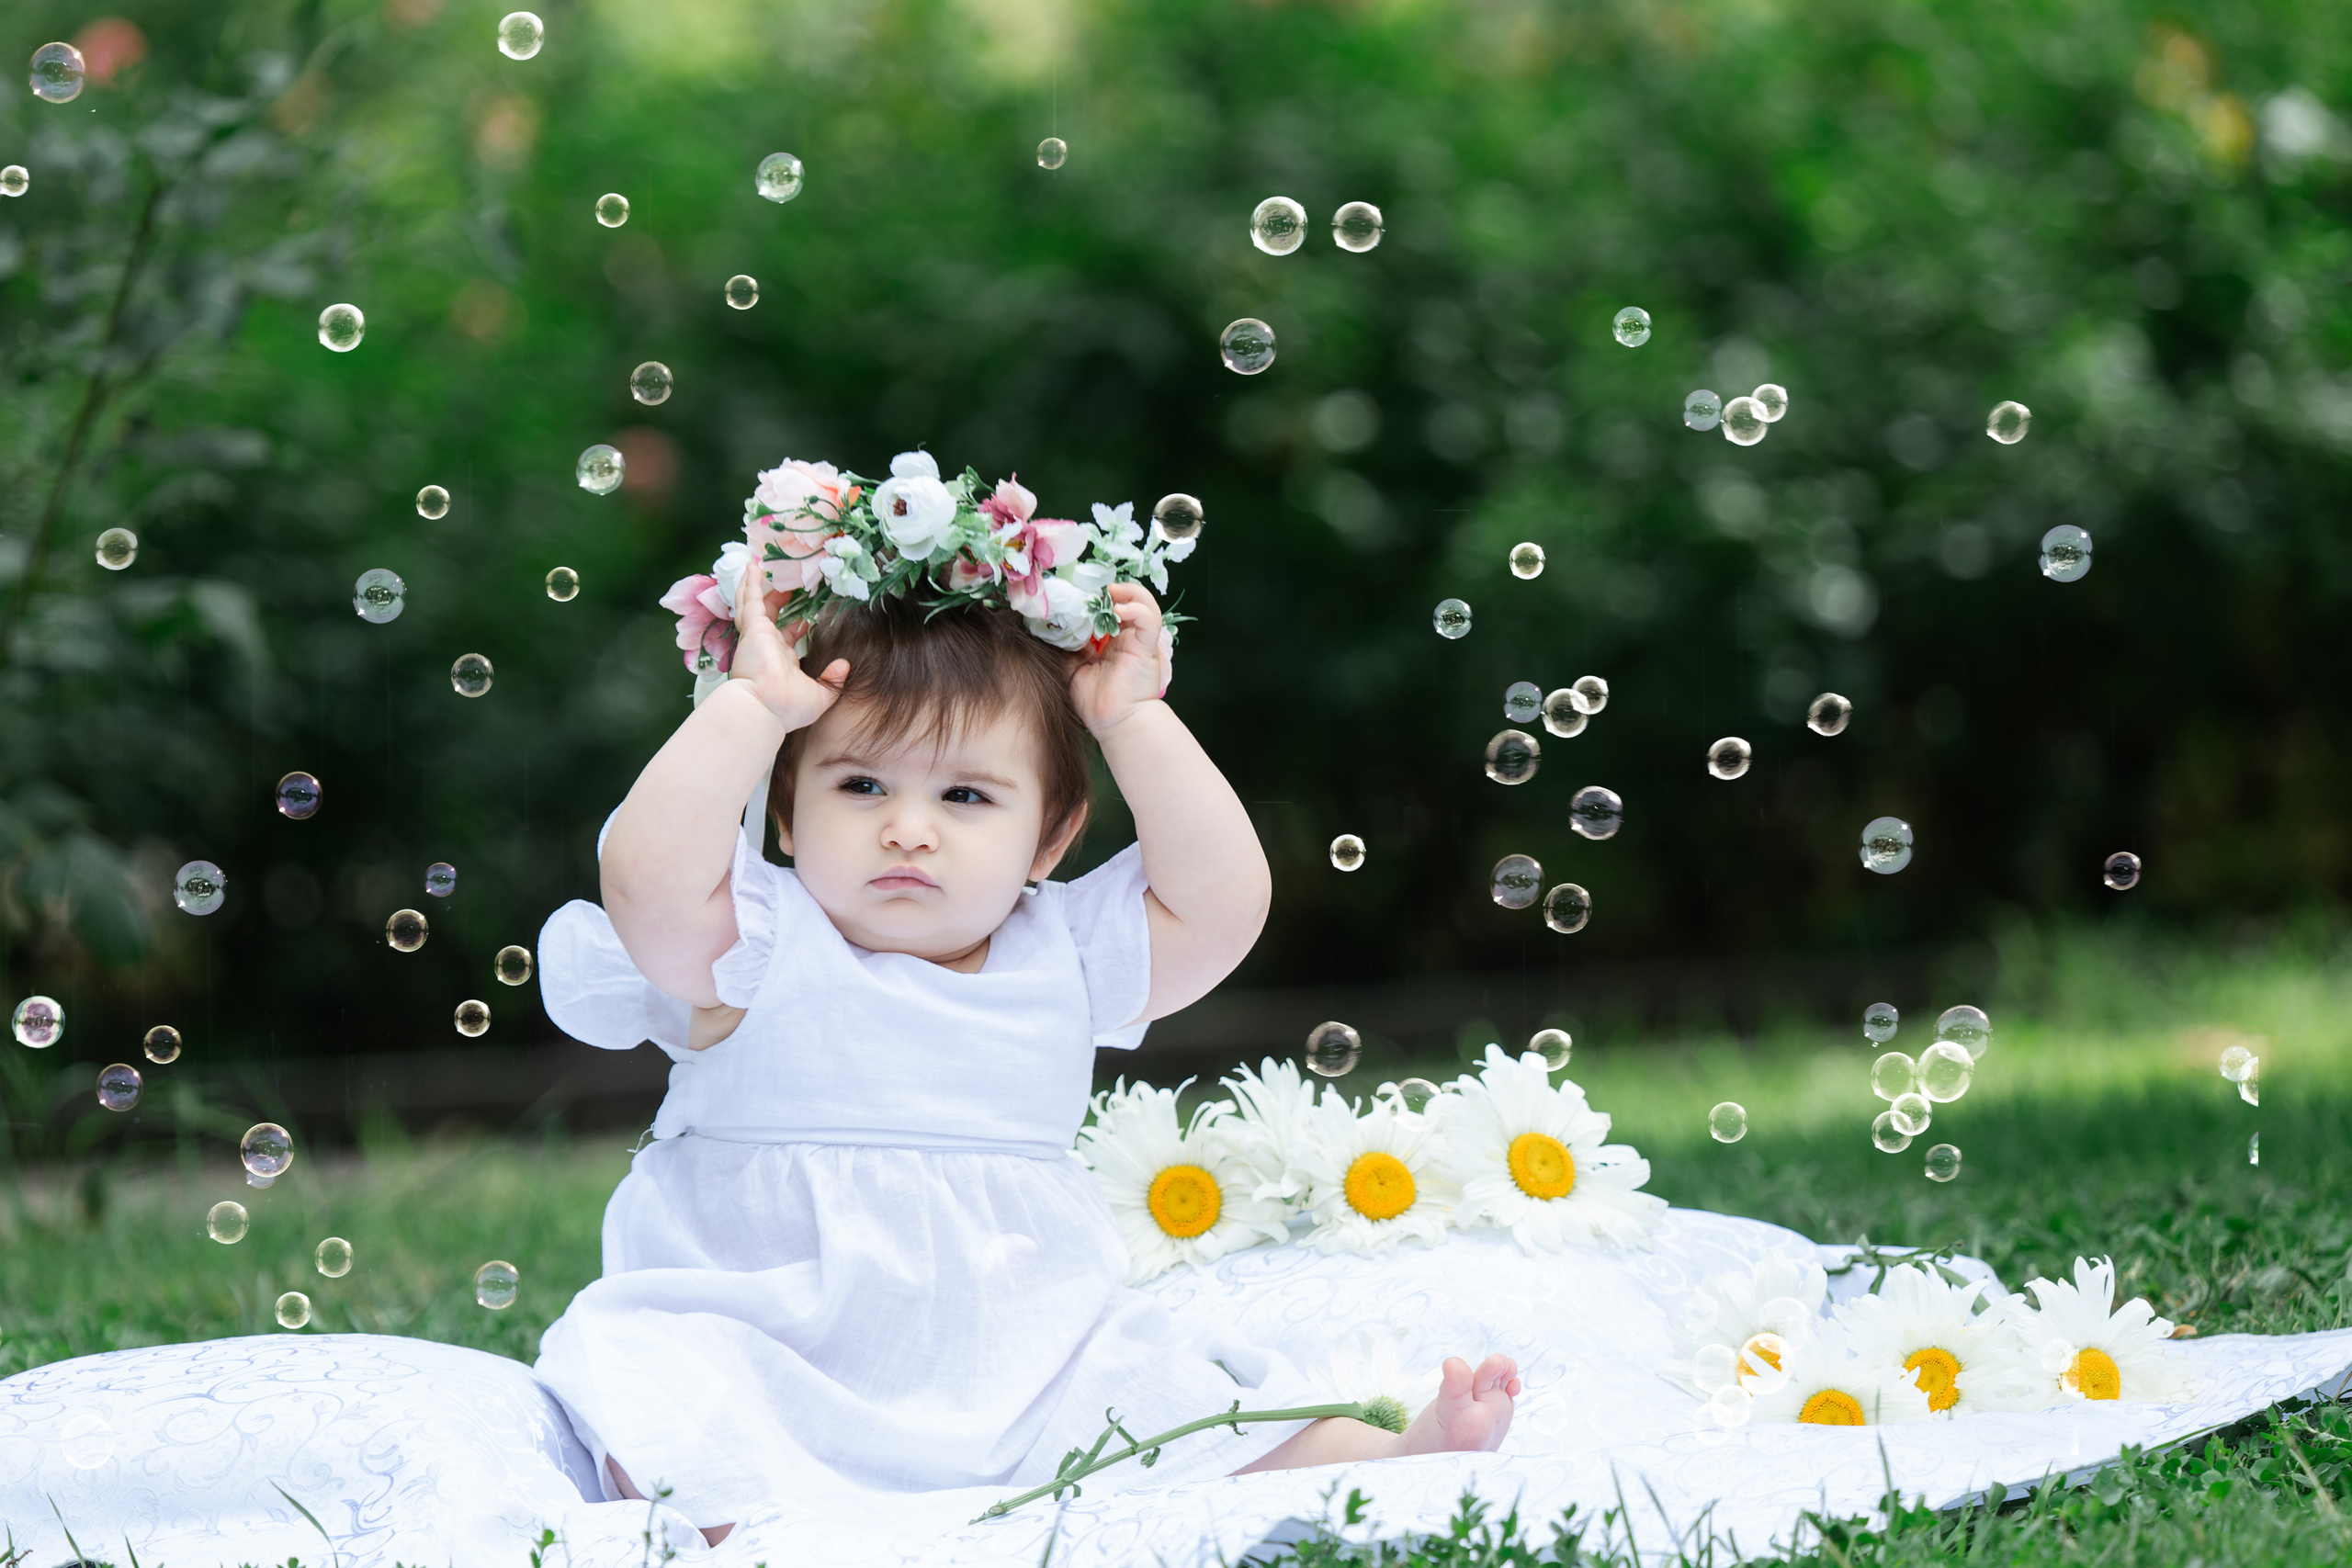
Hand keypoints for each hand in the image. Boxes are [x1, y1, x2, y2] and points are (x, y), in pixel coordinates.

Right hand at [727, 559, 848, 731]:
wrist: (764, 708)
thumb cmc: (788, 707)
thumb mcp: (821, 696)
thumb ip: (834, 680)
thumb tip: (845, 665)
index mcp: (782, 660)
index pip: (789, 637)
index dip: (798, 625)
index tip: (808, 616)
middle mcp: (767, 646)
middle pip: (771, 617)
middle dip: (778, 600)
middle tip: (789, 585)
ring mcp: (758, 635)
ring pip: (755, 605)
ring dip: (759, 587)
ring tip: (764, 568)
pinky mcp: (753, 627)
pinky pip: (750, 599)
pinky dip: (750, 583)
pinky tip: (753, 566)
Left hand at [1068, 582, 1167, 735]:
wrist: (1114, 723)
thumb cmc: (1094, 701)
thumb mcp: (1070, 668)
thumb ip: (1065, 647)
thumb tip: (1051, 625)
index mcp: (1109, 640)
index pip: (1105, 607)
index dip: (1093, 596)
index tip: (1075, 589)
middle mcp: (1125, 636)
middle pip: (1124, 599)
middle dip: (1107, 589)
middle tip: (1088, 587)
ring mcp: (1138, 639)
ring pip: (1142, 601)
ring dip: (1126, 591)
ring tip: (1109, 591)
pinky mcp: (1147, 646)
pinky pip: (1149, 619)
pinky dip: (1137, 607)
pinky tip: (1119, 608)